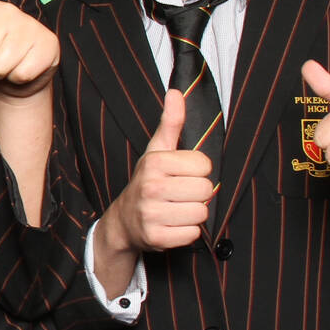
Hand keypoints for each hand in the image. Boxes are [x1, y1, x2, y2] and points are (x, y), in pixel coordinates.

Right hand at [100, 90, 215, 253]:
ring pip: (201, 213)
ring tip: (177, 209)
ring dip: (193, 213)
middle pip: (205, 190)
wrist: (124, 221)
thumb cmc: (147, 182)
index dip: (198, 171)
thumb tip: (175, 92)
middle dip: (197, 194)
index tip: (182, 174)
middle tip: (181, 194)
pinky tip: (173, 224)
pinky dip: (186, 232)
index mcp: (154, 163)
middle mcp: (151, 187)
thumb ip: (171, 123)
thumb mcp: (157, 151)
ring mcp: (152, 214)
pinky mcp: (156, 238)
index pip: (204, 165)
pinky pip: (193, 234)